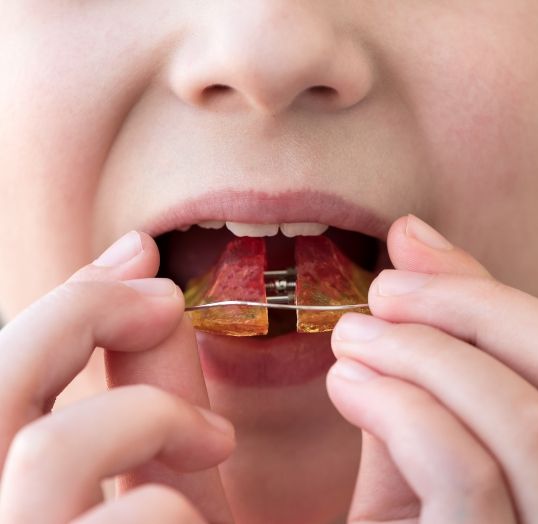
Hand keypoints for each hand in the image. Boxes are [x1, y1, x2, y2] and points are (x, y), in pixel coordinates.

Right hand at [0, 232, 234, 523]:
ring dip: (153, 419)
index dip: (65, 300)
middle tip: (166, 299)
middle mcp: (2, 512)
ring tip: (217, 441)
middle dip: (83, 310)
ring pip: (52, 450)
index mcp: (10, 485)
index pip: (3, 371)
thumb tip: (146, 270)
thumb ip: (148, 393)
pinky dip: (186, 510)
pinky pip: (146, 513)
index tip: (141, 253)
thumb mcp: (168, 480)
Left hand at [327, 215, 537, 522]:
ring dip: (423, 355)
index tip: (406, 259)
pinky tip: (347, 387)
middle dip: (468, 309)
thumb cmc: (403, 513)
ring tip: (350, 340)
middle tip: (381, 292)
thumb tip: (415, 233)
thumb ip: (435, 344)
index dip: (489, 292)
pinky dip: (401, 409)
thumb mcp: (427, 426)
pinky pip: (465, 473)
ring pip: (528, 422)